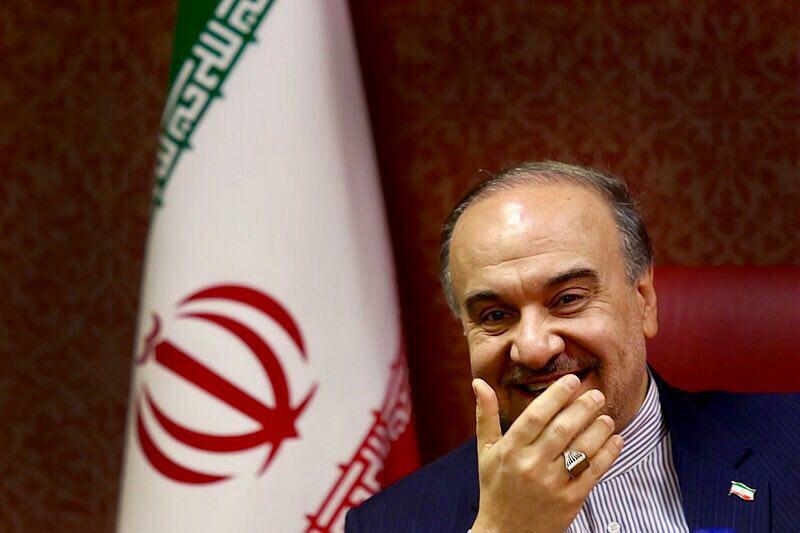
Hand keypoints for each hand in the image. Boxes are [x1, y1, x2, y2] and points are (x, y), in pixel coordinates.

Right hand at [470, 375, 622, 532]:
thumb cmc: (495, 487)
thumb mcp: (485, 451)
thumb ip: (486, 415)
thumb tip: (479, 382)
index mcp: (509, 450)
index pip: (535, 416)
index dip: (556, 395)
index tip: (571, 380)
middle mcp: (530, 465)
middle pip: (562, 429)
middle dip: (583, 408)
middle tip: (596, 394)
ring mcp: (551, 484)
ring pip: (581, 449)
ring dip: (598, 429)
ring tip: (606, 416)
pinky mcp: (570, 500)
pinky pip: (593, 472)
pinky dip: (607, 453)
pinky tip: (615, 440)